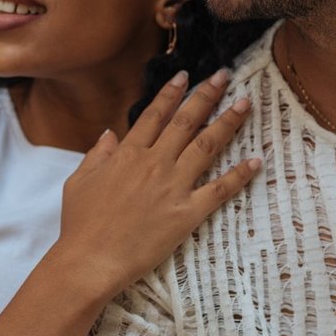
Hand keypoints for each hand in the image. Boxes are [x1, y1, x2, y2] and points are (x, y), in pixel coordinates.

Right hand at [53, 69, 261, 301]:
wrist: (91, 260)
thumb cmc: (80, 224)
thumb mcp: (79, 181)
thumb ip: (98, 154)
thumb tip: (110, 133)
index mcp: (127, 154)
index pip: (154, 114)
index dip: (171, 93)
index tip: (185, 75)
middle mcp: (154, 163)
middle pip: (186, 121)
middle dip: (207, 95)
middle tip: (224, 75)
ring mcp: (174, 186)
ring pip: (207, 145)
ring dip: (228, 121)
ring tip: (245, 103)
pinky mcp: (188, 213)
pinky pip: (219, 190)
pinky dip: (239, 174)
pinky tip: (256, 160)